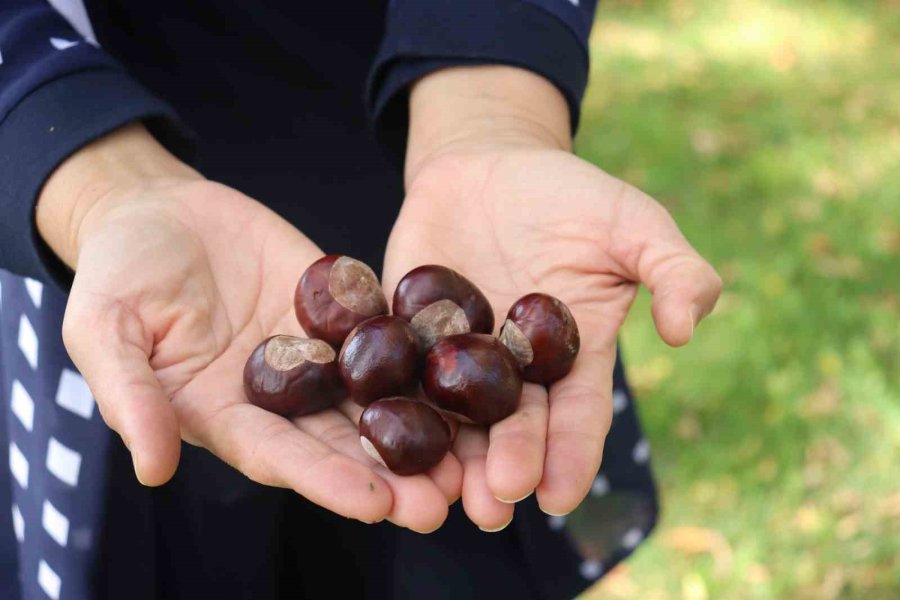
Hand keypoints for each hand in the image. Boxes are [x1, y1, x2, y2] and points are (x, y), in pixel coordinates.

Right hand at [37, 124, 460, 531]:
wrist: (158, 210)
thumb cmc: (118, 274)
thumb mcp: (104, 331)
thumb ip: (131, 397)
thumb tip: (153, 470)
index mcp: (226, 414)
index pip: (280, 458)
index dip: (326, 481)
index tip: (376, 505)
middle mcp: (281, 397)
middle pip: (341, 442)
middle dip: (391, 473)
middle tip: (445, 500)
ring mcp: (316, 353)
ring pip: (374, 397)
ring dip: (419, 428)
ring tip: (470, 457)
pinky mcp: (340, 309)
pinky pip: (384, 332)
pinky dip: (422, 352)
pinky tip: (466, 368)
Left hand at [383, 67, 721, 529]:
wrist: (490, 163)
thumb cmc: (569, 196)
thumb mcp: (633, 222)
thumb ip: (673, 269)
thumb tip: (685, 330)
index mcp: (572, 355)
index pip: (577, 413)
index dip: (571, 454)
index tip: (560, 497)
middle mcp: (513, 368)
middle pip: (512, 427)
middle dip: (506, 465)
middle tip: (495, 504)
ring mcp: (456, 354)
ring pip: (454, 416)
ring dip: (451, 458)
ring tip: (445, 498)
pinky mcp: (404, 330)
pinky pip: (396, 369)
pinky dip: (392, 402)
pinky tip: (381, 437)